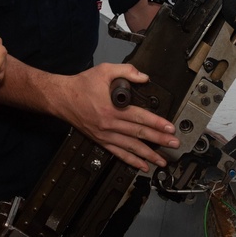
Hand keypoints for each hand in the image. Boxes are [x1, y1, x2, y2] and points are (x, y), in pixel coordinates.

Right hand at [55, 63, 178, 171]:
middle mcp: (109, 124)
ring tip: (162, 160)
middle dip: (159, 140)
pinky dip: (131, 160)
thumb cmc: (81, 85)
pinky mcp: (101, 140)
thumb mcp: (104, 71)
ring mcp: (105, 135)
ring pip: (131, 147)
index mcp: (112, 108)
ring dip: (148, 154)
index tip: (170, 128)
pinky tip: (142, 164)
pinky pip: (118, 153)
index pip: (140, 117)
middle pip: (139, 134)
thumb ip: (126, 71)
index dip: (157, 123)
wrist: (61, 98)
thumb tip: (143, 77)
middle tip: (174, 145)